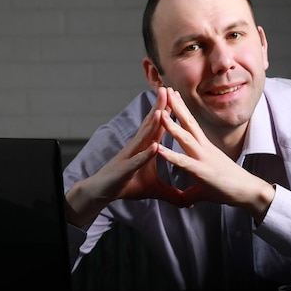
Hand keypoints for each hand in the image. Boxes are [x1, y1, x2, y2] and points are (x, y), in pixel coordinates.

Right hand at [65, 87, 182, 226]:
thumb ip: (172, 193)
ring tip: (163, 110)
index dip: (168, 111)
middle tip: (169, 89)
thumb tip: (188, 201)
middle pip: (151, 124)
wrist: (102, 192)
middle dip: (160, 107)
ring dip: (153, 125)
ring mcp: (130, 156)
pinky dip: (146, 154)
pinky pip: (137, 161)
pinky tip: (155, 147)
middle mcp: (138, 147)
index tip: (177, 96)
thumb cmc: (127, 186)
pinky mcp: (125, 170)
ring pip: (144, 138)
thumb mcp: (154, 190)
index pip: (159, 126)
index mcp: (146, 147)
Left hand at [157, 89, 274, 221]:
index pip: (191, 124)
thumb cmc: (228, 188)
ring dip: (171, 126)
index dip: (181, 110)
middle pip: (188, 123)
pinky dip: (171, 156)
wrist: (249, 193)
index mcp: (204, 148)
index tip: (172, 96)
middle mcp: (204, 149)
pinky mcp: (203, 172)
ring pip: (185, 138)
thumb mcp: (204, 188)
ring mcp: (204, 159)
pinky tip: (159, 149)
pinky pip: (184, 162)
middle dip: (175, 106)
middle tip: (165, 89)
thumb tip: (184, 200)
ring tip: (160, 113)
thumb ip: (191, 191)